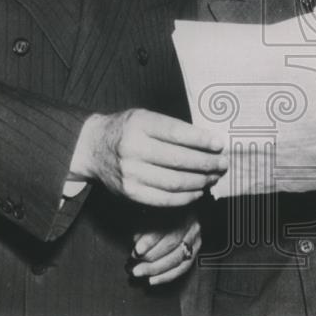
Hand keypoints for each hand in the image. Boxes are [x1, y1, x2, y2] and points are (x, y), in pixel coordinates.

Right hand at [74, 109, 225, 207]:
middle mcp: (133, 149)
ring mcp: (130, 173)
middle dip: (206, 163)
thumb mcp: (145, 117)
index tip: (219, 144)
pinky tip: (197, 191)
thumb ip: (172, 127)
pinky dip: (185, 197)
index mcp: (139, 124)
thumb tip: (209, 142)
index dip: (201, 140)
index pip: (177, 133)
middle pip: (178, 160)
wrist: (93, 146)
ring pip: (174, 182)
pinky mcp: (130, 192)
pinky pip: (164, 199)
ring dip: (200, 181)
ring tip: (213, 177)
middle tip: (223, 163)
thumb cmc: (127, 129)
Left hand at [130, 215, 201, 284]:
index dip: (150, 240)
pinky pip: (183, 267)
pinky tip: (152, 280)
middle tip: (132, 265)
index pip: (166, 226)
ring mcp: (195, 237)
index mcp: (178, 208)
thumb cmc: (156, 215)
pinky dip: (166, 276)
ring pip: (177, 258)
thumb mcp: (147, 214)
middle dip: (150, 257)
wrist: (174, 216)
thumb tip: (137, 245)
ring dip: (155, 269)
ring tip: (138, 272)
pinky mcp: (195, 249)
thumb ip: (142, 227)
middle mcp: (190, 222)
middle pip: (172, 243)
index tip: (137, 251)